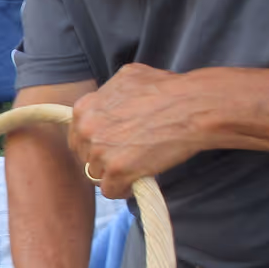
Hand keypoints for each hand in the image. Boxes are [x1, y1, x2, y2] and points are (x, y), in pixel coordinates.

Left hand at [71, 63, 217, 197]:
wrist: (191, 106)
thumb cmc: (168, 89)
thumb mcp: (129, 77)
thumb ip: (111, 93)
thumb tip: (111, 100)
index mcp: (85, 108)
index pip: (77, 135)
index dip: (94, 143)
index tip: (108, 147)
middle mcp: (88, 129)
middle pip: (85, 156)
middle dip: (102, 160)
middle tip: (123, 159)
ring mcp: (101, 151)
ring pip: (97, 175)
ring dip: (113, 176)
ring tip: (132, 171)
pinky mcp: (117, 170)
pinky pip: (111, 191)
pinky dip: (123, 190)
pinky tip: (136, 183)